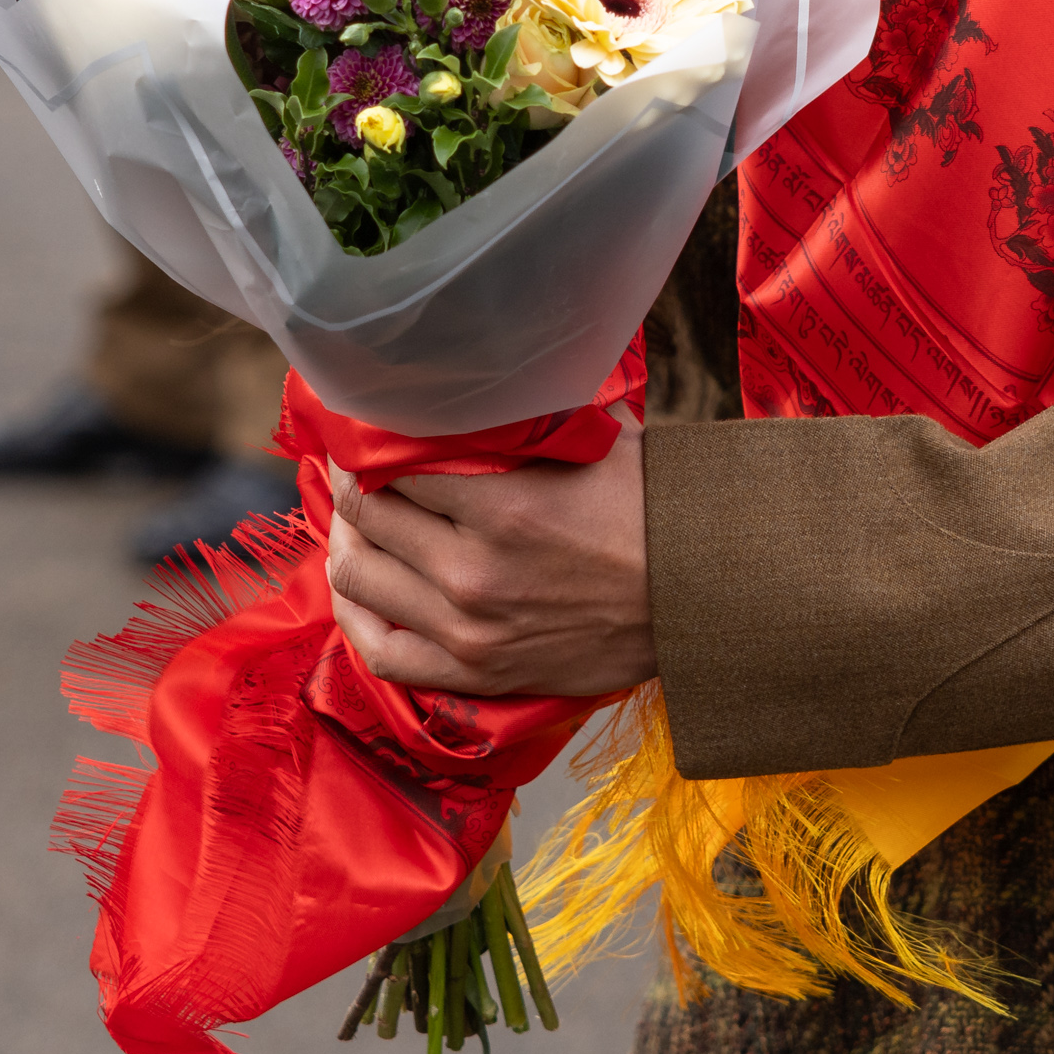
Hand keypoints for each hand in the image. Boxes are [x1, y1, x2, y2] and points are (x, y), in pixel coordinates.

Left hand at [325, 410, 655, 699]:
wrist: (704, 600)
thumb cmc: (659, 512)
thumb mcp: (602, 441)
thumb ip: (536, 418)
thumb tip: (490, 380)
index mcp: (505, 507)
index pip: (392, 466)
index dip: (370, 443)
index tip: (369, 432)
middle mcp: (474, 572)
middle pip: (367, 518)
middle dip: (353, 486)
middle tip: (357, 469)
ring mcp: (470, 630)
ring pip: (359, 580)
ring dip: (349, 543)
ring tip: (358, 523)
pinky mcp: (477, 673)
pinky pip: (382, 651)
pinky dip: (358, 618)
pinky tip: (360, 590)